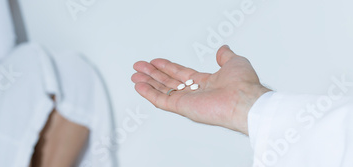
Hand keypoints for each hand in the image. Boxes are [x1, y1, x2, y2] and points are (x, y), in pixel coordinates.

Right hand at [132, 45, 269, 134]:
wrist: (243, 100)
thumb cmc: (243, 85)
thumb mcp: (234, 62)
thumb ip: (225, 56)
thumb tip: (222, 49)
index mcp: (206, 83)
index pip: (181, 74)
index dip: (167, 67)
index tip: (155, 62)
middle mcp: (195, 92)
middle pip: (168, 81)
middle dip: (152, 74)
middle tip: (140, 67)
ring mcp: (187, 101)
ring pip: (162, 90)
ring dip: (147, 82)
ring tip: (135, 75)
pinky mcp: (181, 107)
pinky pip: (161, 100)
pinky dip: (148, 93)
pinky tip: (139, 86)